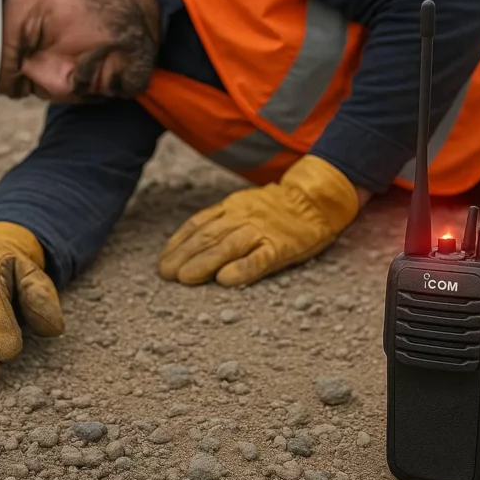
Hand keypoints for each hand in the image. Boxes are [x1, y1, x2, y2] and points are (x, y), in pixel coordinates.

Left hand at [158, 154, 359, 286]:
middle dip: (184, 255)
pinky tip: (226, 280)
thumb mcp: (246, 205)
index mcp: (233, 208)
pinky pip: (260, 258)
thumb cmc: (279, 209)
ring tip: (185, 279)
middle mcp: (243, 217)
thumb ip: (223, 221)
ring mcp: (262, 231)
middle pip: (208, 237)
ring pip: (228, 247)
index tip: (163, 260)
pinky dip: (242, 269)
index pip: (199, 224)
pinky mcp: (281, 246)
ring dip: (203, 263)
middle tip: (165, 274)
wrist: (316, 199)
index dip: (179, 242)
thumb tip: (191, 242)